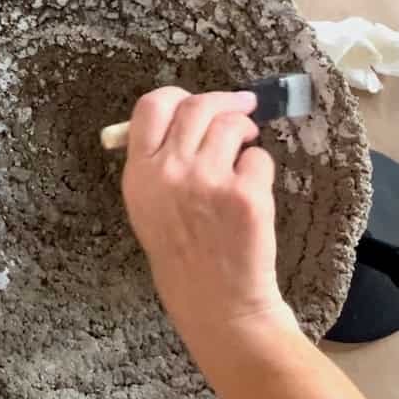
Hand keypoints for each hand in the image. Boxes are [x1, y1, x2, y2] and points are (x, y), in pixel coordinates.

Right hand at [122, 87, 296, 350]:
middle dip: (224, 102)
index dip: (177, 96)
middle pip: (197, 106)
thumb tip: (180, 116)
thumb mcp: (146, 207)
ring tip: (244, 150)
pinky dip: (259, 168)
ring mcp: (208, 182)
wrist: (216, 302)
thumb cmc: (181, 254)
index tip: (195, 100)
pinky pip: (258, 158)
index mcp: (140, 173)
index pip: (151, 106)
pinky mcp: (245, 195)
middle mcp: (169, 172)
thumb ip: (154, 161)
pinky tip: (251, 191)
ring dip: (243, 132)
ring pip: (231, 125)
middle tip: (241, 108)